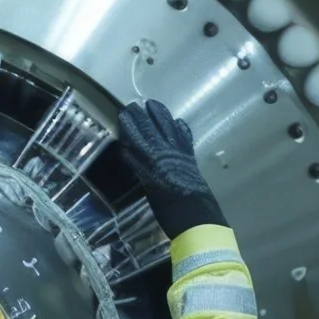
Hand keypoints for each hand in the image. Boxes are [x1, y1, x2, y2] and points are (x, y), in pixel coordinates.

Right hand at [116, 100, 223, 234]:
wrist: (195, 214)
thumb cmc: (166, 207)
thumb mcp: (146, 186)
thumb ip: (137, 166)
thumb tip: (126, 150)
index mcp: (150, 157)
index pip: (136, 134)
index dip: (129, 123)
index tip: (122, 113)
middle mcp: (164, 148)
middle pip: (151, 126)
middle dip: (141, 114)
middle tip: (134, 104)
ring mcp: (179, 149)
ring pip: (168, 125)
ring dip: (160, 113)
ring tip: (153, 104)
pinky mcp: (190, 155)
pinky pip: (184, 135)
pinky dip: (180, 127)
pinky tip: (178, 122)